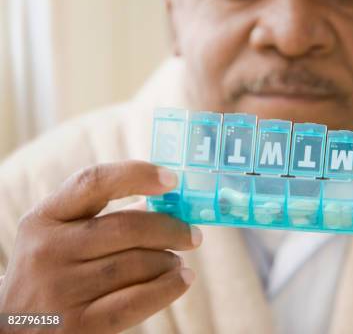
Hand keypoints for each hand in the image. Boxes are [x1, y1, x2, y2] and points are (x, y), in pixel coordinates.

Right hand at [0, 161, 202, 333]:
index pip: (93, 182)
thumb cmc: (51, 271)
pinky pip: (135, 301)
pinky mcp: (77, 325)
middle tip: (193, 234)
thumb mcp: (59, 236)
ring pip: (135, 264)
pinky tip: (183, 279)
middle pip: (126, 228)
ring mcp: (60, 289)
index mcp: (45, 218)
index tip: (172, 179)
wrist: (11, 330)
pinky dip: (167, 288)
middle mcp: (48, 250)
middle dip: (170, 229)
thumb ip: (103, 217)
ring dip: (168, 260)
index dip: (137, 175)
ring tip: (178, 261)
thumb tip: (162, 202)